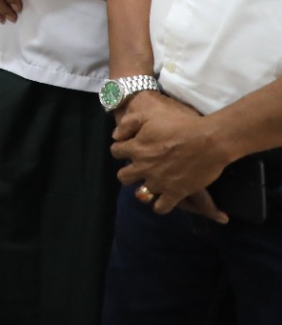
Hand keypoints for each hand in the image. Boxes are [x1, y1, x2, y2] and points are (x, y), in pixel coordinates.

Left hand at [111, 92, 228, 218]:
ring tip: (153, 183)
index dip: (122, 149)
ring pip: (140, 194)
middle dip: (129, 172)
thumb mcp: (150, 116)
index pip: (115, 151)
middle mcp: (143, 167)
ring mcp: (158, 182)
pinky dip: (160, 205)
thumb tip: (115, 136)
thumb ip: (128, 123)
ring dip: (145, 188)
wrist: (209, 141)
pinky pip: (160, 208)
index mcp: (136, 148)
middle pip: (123, 177)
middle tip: (140, 168)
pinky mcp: (175, 193)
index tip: (131, 148)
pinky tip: (165, 198)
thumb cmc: (180, 125)